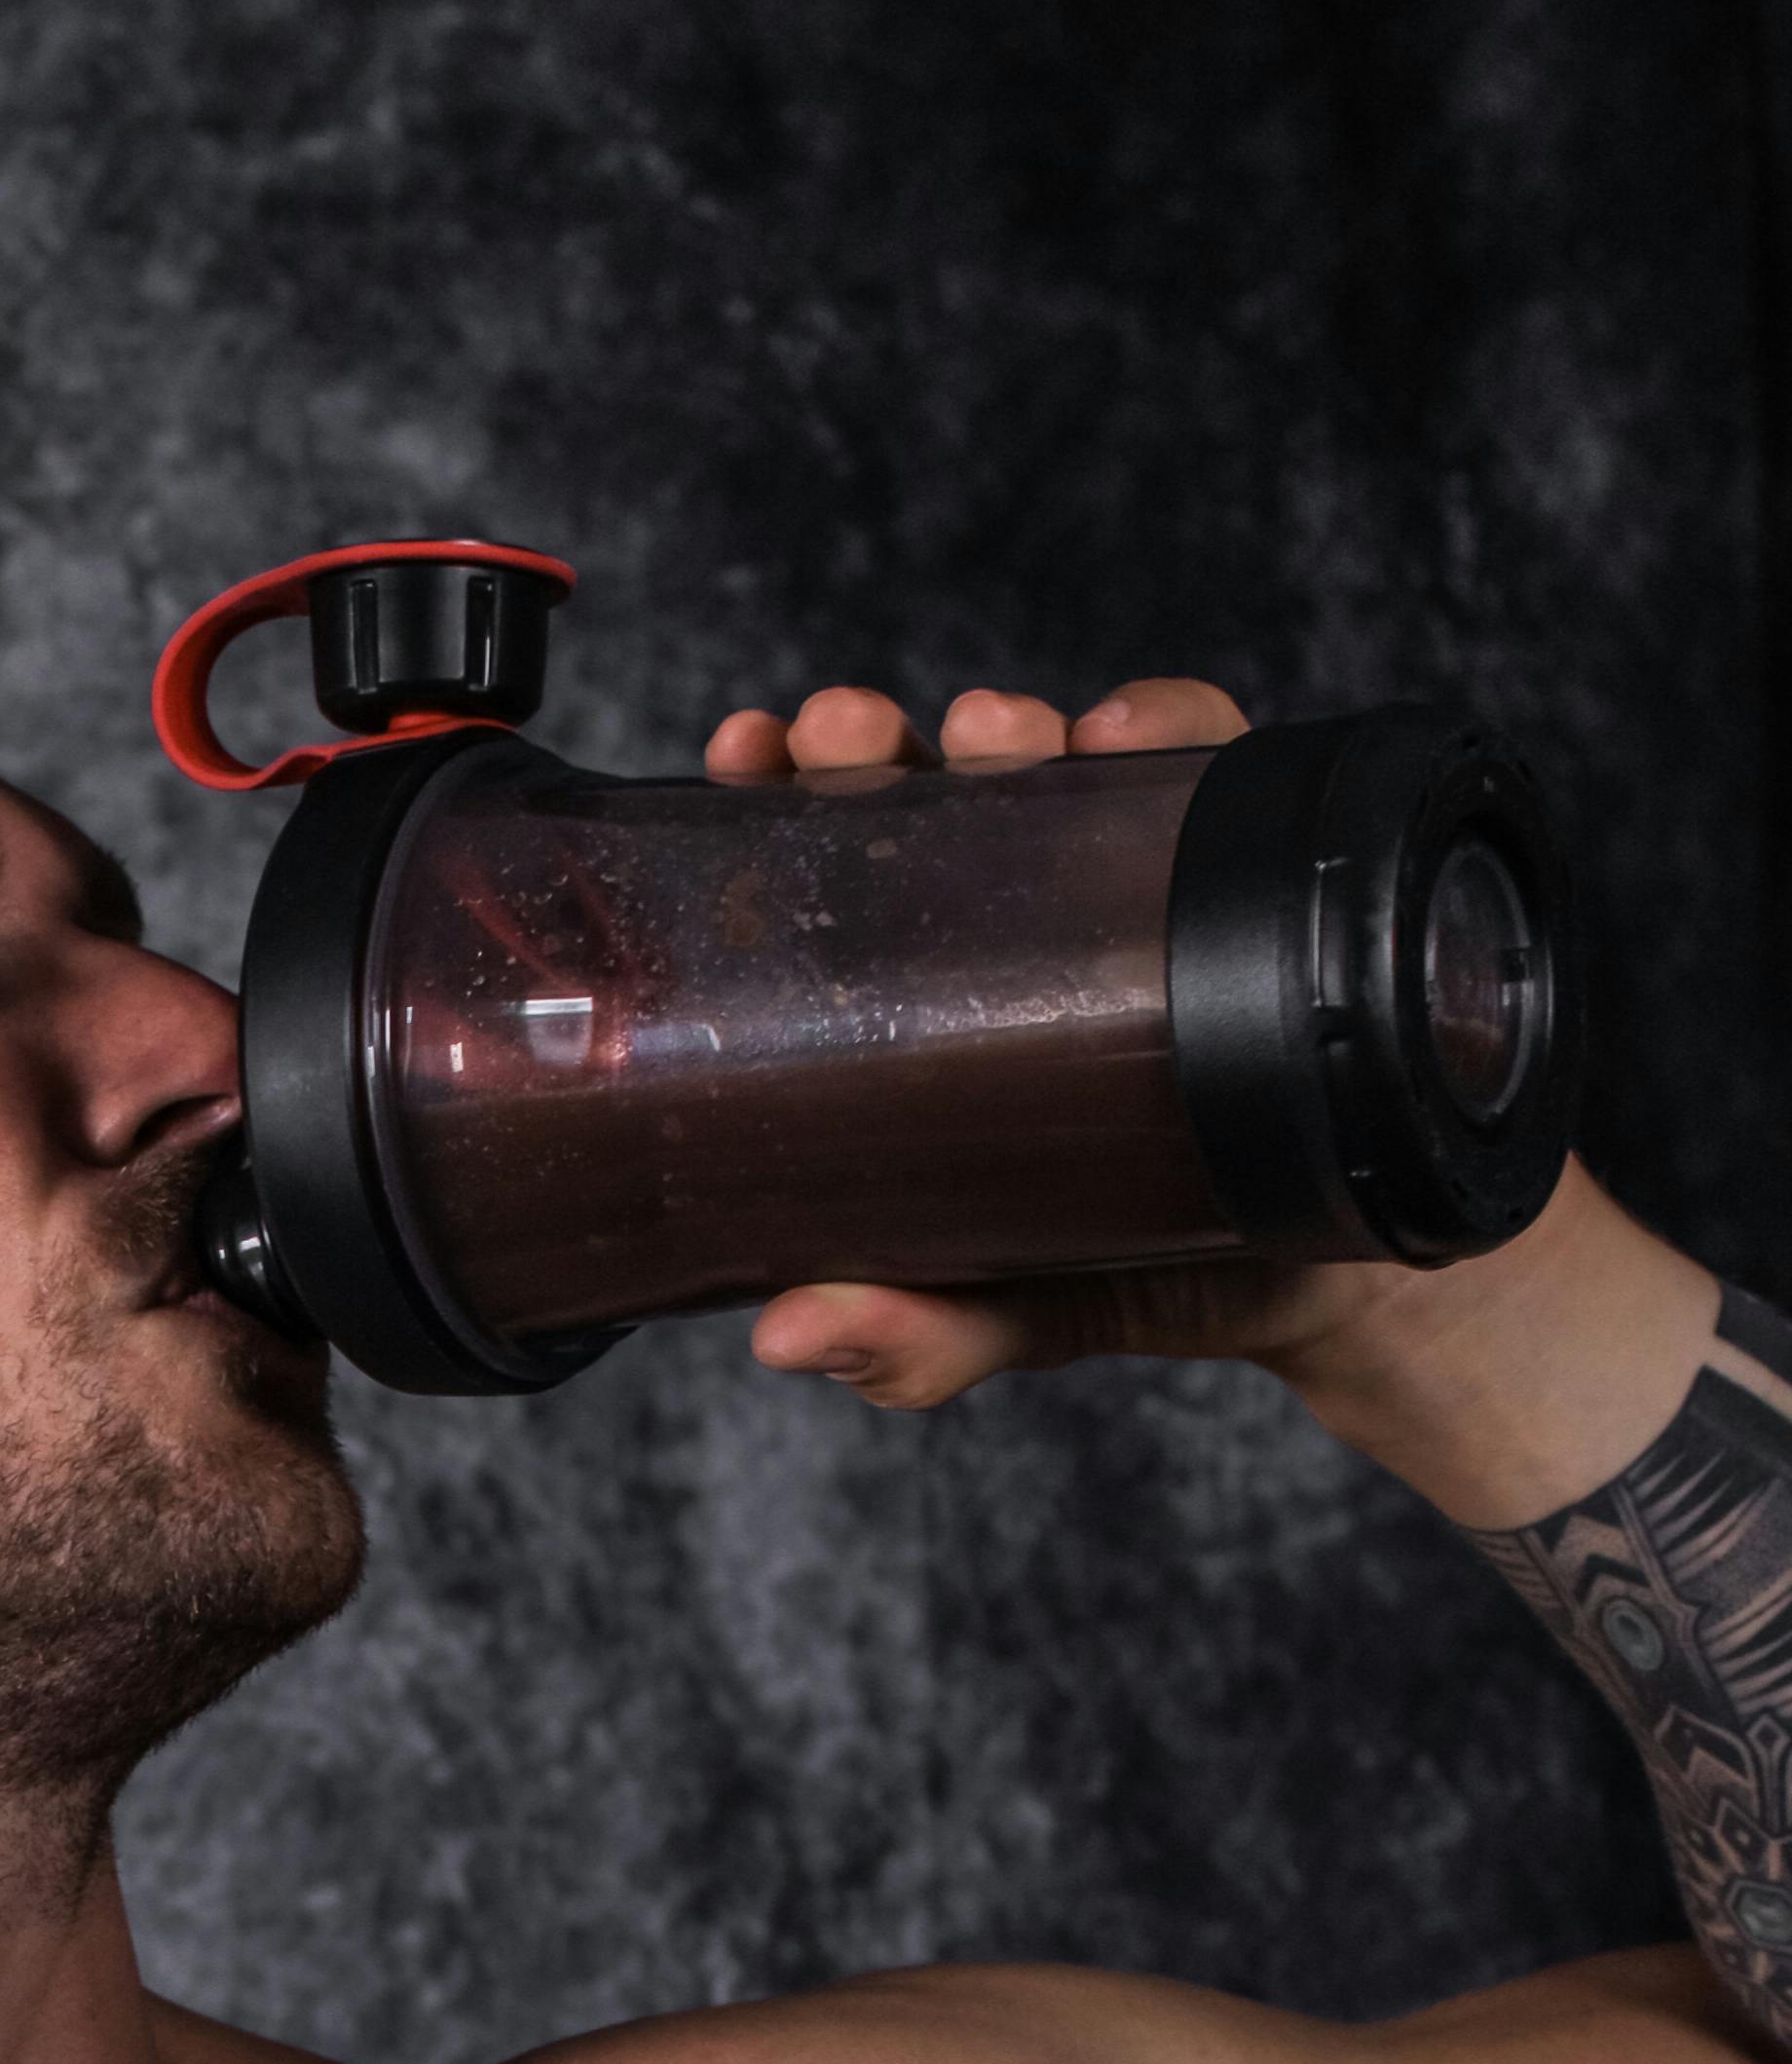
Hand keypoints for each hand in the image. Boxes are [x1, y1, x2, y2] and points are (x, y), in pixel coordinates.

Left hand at [697, 671, 1414, 1410]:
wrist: (1320, 1282)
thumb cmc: (1134, 1272)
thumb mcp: (1008, 1313)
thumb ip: (910, 1338)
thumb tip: (787, 1337)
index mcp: (922, 997)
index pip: (825, 877)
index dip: (770, 800)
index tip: (741, 757)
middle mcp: (1014, 921)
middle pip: (919, 791)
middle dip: (869, 743)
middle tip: (845, 739)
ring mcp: (1128, 884)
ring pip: (1055, 756)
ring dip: (1009, 725)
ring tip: (990, 736)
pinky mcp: (1244, 871)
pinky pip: (1211, 763)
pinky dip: (1169, 725)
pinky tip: (1125, 736)